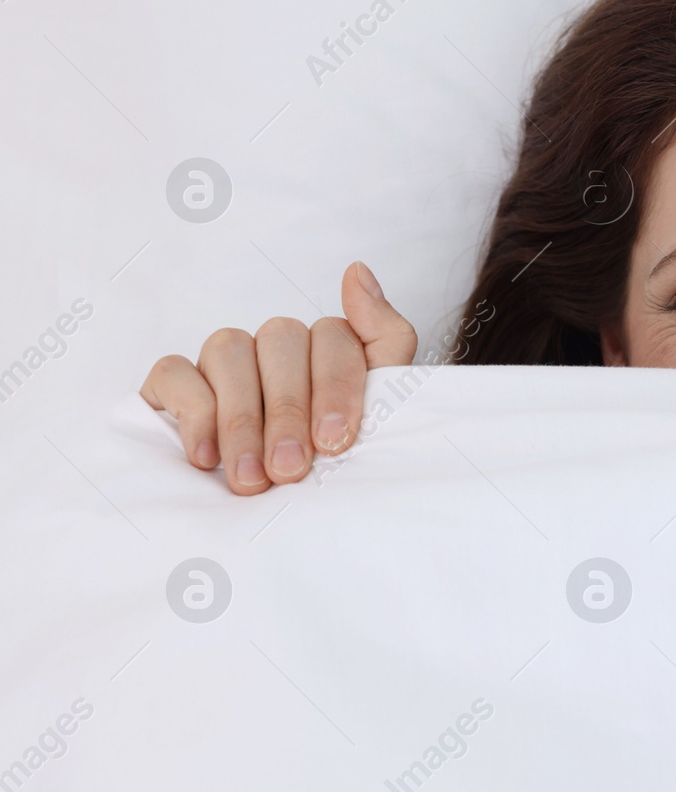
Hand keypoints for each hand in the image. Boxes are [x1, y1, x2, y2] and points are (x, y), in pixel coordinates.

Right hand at [139, 261, 416, 494]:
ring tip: (251, 478)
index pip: (337, 336)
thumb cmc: (330, 468)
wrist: (283, 520)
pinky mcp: (175, 383)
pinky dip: (194, 413)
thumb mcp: (379, 412)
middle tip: (291, 470)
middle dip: (290, 411)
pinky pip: (175, 371)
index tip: (336, 443)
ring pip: (230, 349)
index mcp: (328, 350)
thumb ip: (384, 338)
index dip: (337, 387)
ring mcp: (225, 361)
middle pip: (283, 340)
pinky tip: (207, 456)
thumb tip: (357, 270)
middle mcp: (277, 347)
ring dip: (243, 418)